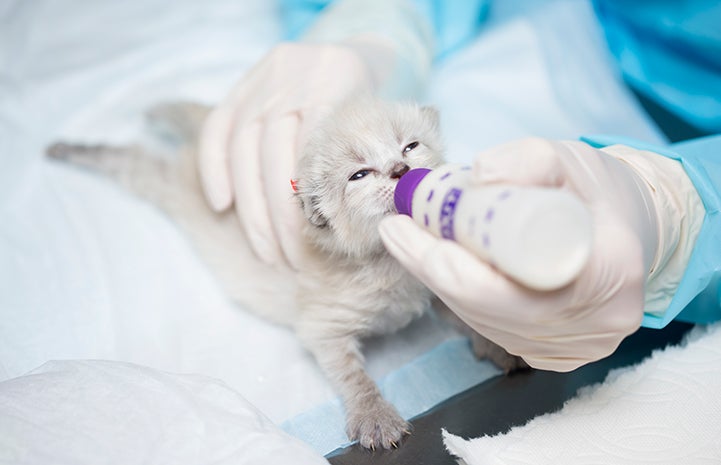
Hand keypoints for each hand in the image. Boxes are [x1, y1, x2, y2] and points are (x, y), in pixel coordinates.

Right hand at [199, 42, 375, 267]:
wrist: (351, 49)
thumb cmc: (368, 103)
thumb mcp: (380, 121)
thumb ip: (367, 158)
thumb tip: (356, 223)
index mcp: (338, 80)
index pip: (313, 152)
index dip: (308, 206)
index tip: (314, 247)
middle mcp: (295, 75)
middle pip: (276, 155)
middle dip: (280, 218)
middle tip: (290, 260)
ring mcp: (263, 79)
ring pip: (243, 147)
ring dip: (251, 208)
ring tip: (265, 250)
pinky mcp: (240, 85)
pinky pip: (216, 128)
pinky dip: (214, 168)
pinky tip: (222, 205)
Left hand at [380, 138, 659, 371]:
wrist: (632, 229)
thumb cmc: (599, 193)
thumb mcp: (570, 160)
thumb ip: (528, 160)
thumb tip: (477, 176)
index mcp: (609, 274)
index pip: (503, 286)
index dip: (442, 261)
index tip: (400, 226)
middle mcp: (594, 326)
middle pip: (482, 307)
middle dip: (429, 267)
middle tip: (395, 229)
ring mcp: (574, 348)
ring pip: (482, 321)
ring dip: (441, 282)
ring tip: (414, 239)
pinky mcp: (556, 354)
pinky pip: (492, 328)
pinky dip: (463, 297)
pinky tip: (446, 266)